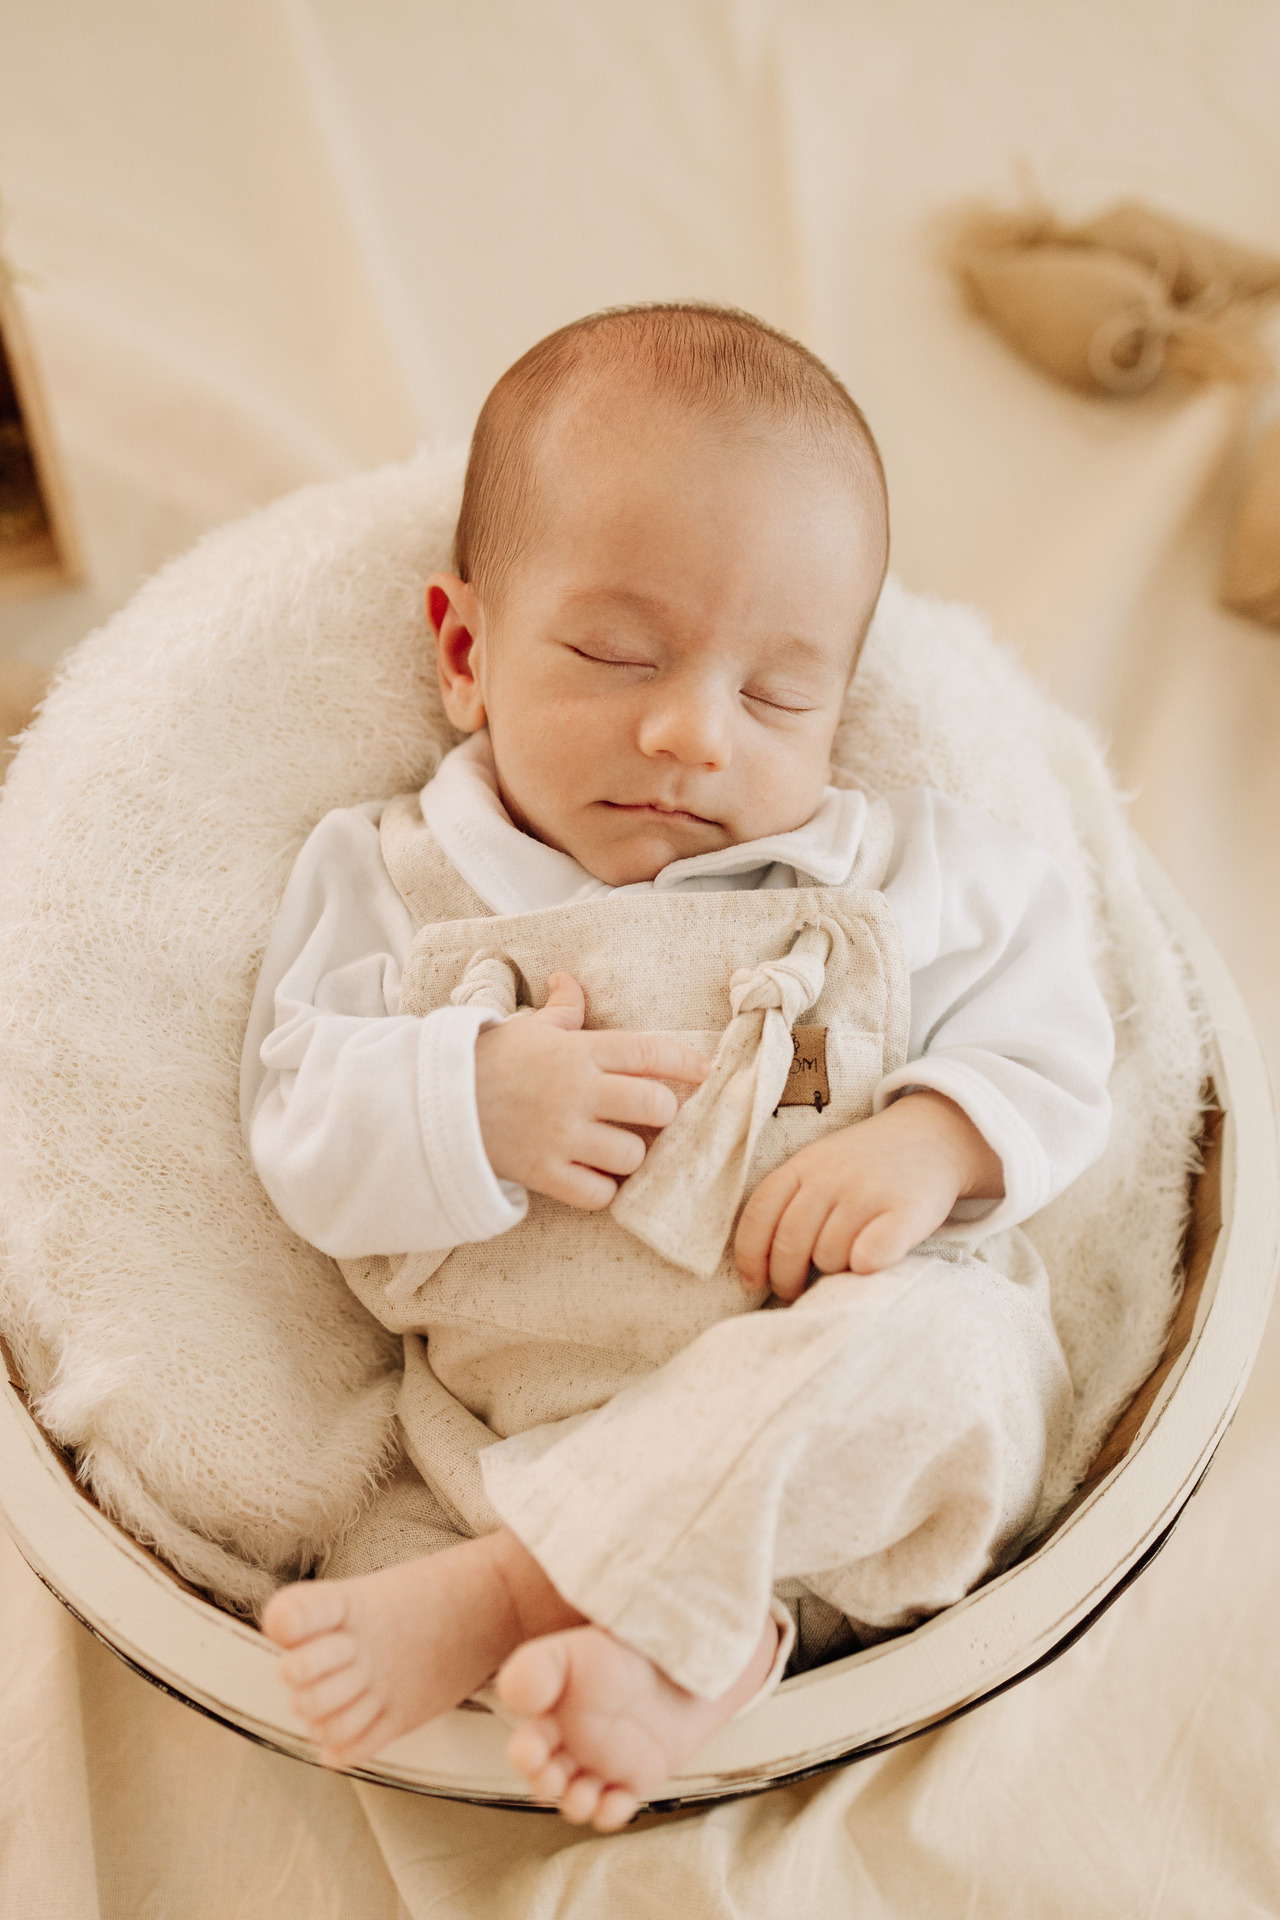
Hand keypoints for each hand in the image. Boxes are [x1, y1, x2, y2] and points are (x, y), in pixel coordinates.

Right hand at [474, 972, 708, 1209]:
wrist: (432, 1101)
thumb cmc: (488, 1061)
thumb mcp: (527, 1027)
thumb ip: (562, 1009)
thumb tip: (569, 980)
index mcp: (577, 1052)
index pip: (649, 1052)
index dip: (685, 1062)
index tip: (704, 1071)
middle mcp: (576, 1093)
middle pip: (655, 1107)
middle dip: (663, 1112)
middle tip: (651, 1114)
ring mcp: (561, 1137)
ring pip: (633, 1155)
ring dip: (633, 1155)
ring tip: (620, 1149)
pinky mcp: (544, 1173)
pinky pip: (598, 1194)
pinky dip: (603, 1190)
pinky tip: (596, 1177)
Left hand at [734, 1091, 1004, 1299]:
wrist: (933, 1136)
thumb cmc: (865, 1166)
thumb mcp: (820, 1167)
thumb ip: (789, 1203)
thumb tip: (755, 1271)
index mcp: (803, 1165)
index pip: (760, 1215)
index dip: (750, 1256)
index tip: (753, 1283)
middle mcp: (832, 1176)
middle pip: (790, 1245)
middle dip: (787, 1279)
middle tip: (796, 1290)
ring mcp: (869, 1192)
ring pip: (829, 1257)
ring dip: (832, 1272)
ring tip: (844, 1262)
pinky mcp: (906, 1211)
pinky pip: (869, 1257)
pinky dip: (864, 1268)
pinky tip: (869, 1264)